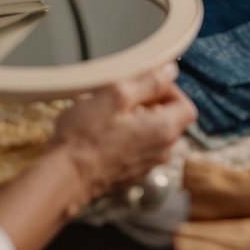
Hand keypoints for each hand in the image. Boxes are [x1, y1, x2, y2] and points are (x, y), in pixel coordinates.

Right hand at [48, 63, 195, 199]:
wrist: (63, 178)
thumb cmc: (85, 138)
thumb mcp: (116, 96)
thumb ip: (148, 81)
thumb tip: (170, 71)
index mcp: (164, 130)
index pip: (186, 105)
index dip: (169, 90)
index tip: (145, 85)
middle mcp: (161, 151)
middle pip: (168, 119)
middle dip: (147, 103)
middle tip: (120, 97)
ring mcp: (146, 165)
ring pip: (150, 133)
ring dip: (133, 119)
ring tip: (105, 113)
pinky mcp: (129, 174)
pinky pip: (135, 148)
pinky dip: (124, 137)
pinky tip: (99, 132)